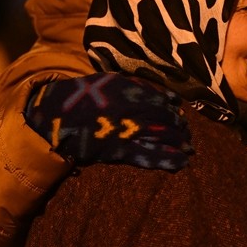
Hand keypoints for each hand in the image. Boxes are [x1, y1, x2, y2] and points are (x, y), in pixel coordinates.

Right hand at [25, 73, 191, 170]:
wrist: (57, 115)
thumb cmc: (87, 96)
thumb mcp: (113, 82)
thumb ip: (141, 88)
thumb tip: (172, 99)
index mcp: (130, 91)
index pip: (162, 102)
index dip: (173, 111)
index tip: (180, 116)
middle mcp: (132, 109)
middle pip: (166, 121)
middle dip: (180, 130)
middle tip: (188, 136)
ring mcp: (127, 130)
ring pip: (161, 138)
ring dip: (179, 145)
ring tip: (189, 150)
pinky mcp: (120, 150)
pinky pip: (148, 155)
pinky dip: (167, 160)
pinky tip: (181, 164)